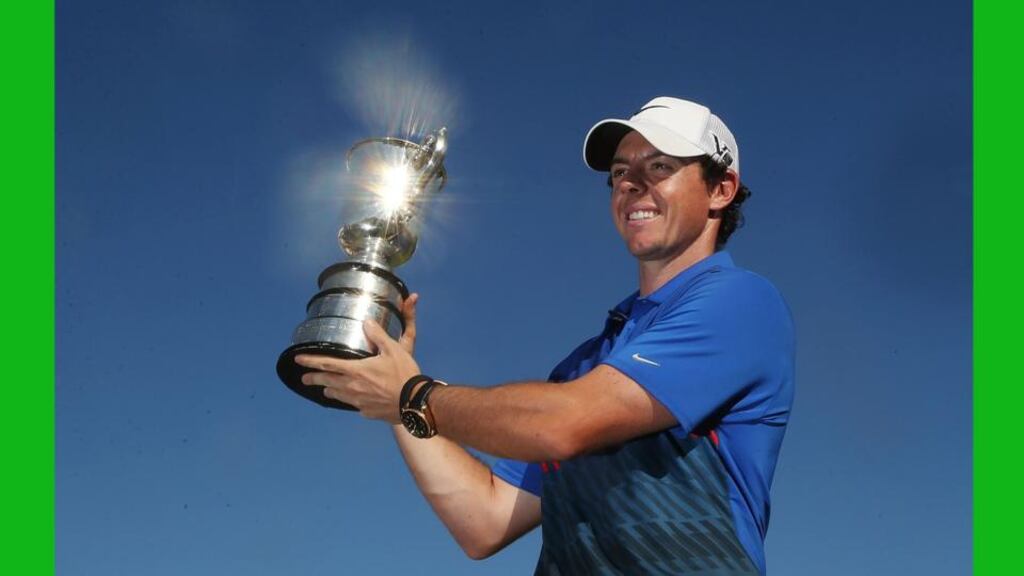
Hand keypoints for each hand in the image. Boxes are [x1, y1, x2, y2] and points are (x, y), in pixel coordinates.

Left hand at [295, 294, 421, 422]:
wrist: (414, 403)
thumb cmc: (404, 375)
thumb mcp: (393, 349)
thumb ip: (377, 335)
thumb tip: (367, 322)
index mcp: (356, 370)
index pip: (327, 364)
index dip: (310, 361)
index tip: (298, 360)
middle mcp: (352, 387)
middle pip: (326, 382)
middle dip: (313, 378)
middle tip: (304, 378)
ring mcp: (358, 402)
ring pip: (337, 395)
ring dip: (329, 389)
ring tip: (326, 388)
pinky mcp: (367, 412)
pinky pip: (353, 404)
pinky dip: (349, 399)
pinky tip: (354, 398)